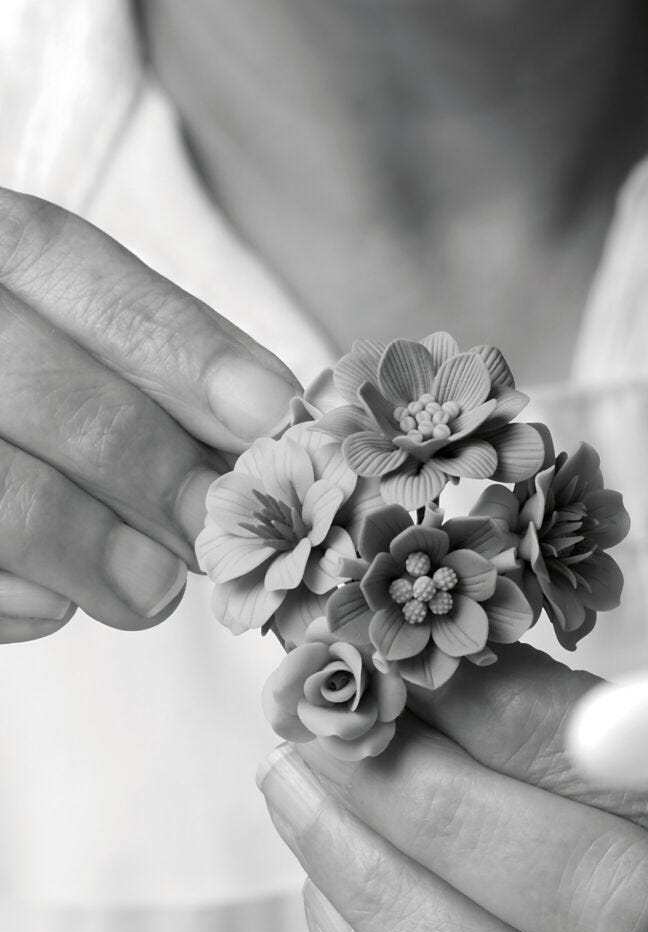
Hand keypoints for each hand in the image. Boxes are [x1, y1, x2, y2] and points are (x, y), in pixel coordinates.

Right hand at [0, 187, 296, 641]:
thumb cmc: (8, 376)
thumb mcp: (43, 328)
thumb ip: (135, 363)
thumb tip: (263, 434)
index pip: (64, 264)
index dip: (183, 348)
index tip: (275, 416)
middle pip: (49, 394)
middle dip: (158, 475)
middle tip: (223, 532)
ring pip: (7, 499)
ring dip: (100, 557)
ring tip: (155, 590)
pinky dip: (22, 603)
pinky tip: (56, 604)